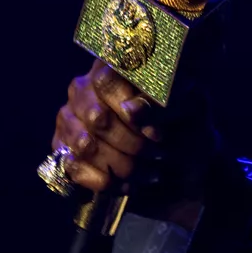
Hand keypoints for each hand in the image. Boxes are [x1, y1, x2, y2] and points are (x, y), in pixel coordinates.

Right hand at [51, 60, 217, 230]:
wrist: (185, 156)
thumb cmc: (185, 122)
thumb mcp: (187, 108)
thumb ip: (161, 105)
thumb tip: (132, 109)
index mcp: (115, 67)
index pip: (107, 82)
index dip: (131, 110)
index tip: (158, 134)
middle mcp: (85, 88)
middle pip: (97, 117)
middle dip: (132, 144)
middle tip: (159, 155)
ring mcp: (70, 119)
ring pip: (86, 145)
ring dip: (122, 165)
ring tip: (149, 172)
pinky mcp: (64, 149)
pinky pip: (74, 168)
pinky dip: (105, 182)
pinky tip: (129, 185)